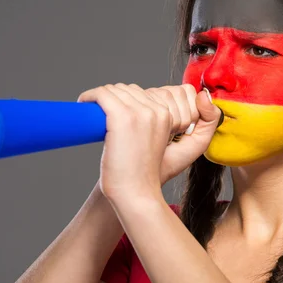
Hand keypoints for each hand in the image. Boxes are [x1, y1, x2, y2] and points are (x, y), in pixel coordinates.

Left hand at [77, 83, 221, 200]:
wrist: (136, 194)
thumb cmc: (149, 174)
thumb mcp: (182, 149)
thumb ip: (194, 123)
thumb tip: (197, 97)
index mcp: (171, 116)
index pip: (150, 90)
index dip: (133, 99)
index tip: (121, 110)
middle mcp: (159, 111)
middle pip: (131, 88)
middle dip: (117, 99)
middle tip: (106, 115)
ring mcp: (142, 113)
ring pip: (116, 90)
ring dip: (103, 99)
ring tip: (97, 113)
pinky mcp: (123, 117)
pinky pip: (103, 94)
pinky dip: (91, 96)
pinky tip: (85, 103)